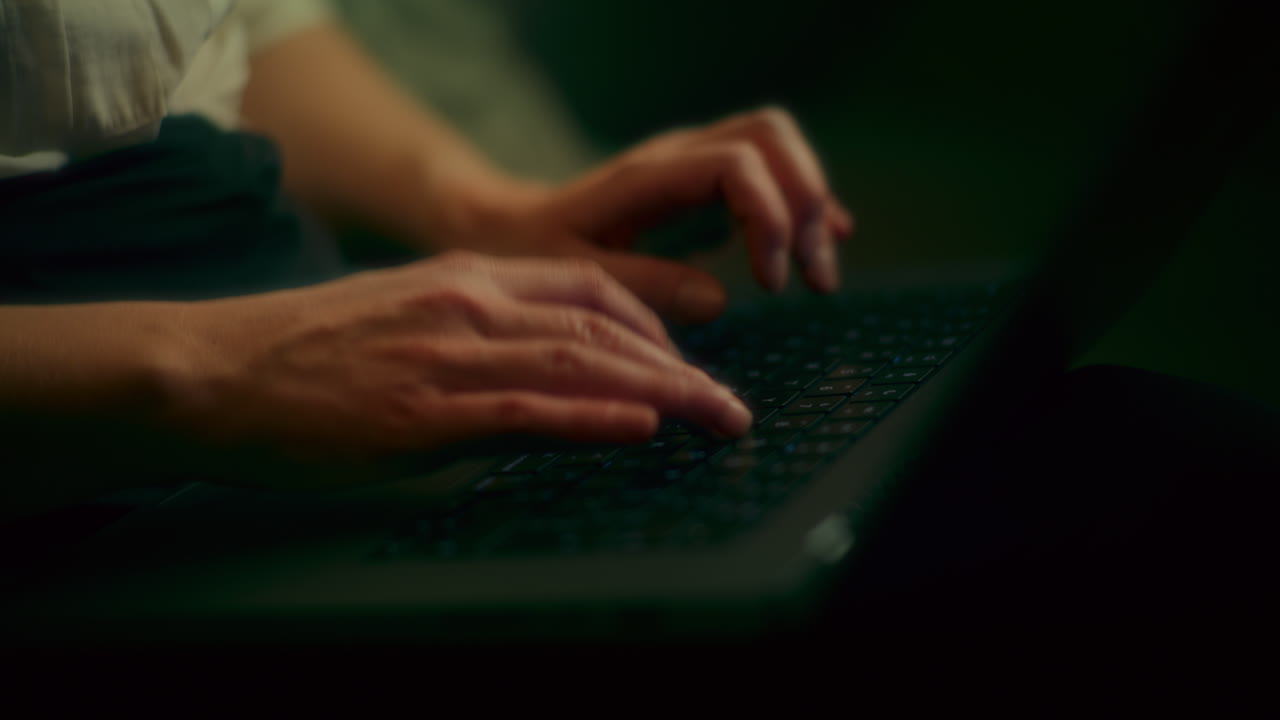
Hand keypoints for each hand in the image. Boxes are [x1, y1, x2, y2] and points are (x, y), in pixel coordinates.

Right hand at [172, 251, 751, 479]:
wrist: (217, 370)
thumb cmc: (305, 353)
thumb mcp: (403, 316)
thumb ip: (475, 332)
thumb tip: (539, 371)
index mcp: (468, 278)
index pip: (591, 288)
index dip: (654, 324)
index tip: (688, 362)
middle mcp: (471, 303)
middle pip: (604, 325)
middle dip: (682, 366)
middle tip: (730, 404)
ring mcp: (450, 353)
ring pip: (582, 363)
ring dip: (663, 392)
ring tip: (716, 418)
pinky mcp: (426, 410)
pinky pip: (529, 409)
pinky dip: (592, 417)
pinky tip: (639, 425)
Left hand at [424, 107, 853, 324]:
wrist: (508, 225)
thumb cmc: (533, 252)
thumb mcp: (575, 277)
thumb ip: (643, 285)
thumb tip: (718, 299)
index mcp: (648, 176)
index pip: (736, 164)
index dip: (768, 218)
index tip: (769, 283)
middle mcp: (678, 156)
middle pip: (771, 136)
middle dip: (805, 202)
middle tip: (810, 277)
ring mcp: (694, 162)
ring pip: (777, 144)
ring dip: (810, 201)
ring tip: (817, 273)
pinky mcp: (704, 181)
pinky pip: (770, 169)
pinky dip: (802, 202)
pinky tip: (822, 242)